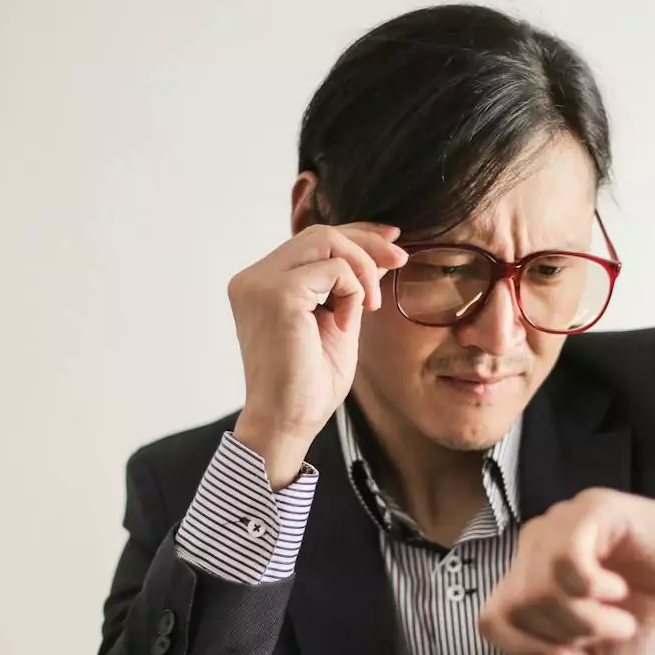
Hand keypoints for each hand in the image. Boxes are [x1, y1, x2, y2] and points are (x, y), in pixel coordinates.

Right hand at [227, 222, 406, 486]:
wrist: (288, 422)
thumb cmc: (309, 385)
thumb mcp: (337, 322)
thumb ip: (348, 287)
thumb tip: (378, 253)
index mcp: (261, 284)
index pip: (311, 240)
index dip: (355, 234)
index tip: (392, 242)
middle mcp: (253, 278)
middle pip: (319, 232)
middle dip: (367, 243)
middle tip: (401, 262)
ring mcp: (260, 283)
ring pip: (326, 240)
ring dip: (362, 268)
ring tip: (371, 306)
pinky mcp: (277, 294)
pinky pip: (334, 269)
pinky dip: (353, 292)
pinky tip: (348, 324)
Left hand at [477, 489, 654, 654]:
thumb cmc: (648, 615)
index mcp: (529, 579)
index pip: (493, 620)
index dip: (525, 650)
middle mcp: (536, 547)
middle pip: (515, 606)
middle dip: (563, 636)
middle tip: (605, 633)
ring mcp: (561, 524)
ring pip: (538, 586)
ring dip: (585, 618)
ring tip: (620, 617)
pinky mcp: (591, 509)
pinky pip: (566, 557)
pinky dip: (593, 587)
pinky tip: (617, 589)